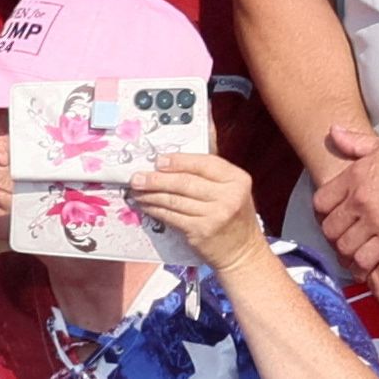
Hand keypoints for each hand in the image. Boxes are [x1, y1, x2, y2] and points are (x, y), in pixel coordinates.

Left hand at [129, 154, 264, 276]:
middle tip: (136, 178)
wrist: (242, 250)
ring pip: (175, 200)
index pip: (205, 163)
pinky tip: (146, 206)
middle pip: (185, 182)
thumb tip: (205, 129)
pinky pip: (172, 216)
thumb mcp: (233, 188)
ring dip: (151, 195)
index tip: (158, 160)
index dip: (179, 161)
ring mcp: (215, 214)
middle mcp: (229, 195)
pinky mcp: (201, 231)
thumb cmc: (233, 214)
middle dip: (157, 179)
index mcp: (238, 179)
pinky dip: (155, 210)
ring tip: (136, 191)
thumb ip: (215, 166)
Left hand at [313, 127, 378, 273]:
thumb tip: (333, 130)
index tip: (335, 220)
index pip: (320, 203)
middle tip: (345, 241)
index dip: (324, 215)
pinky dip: (362, 267)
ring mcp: (374, 220)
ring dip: (347, 255)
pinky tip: (367, 267)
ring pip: (343, 247)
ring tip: (355, 257)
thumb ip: (355, 142)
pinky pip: (364, 260)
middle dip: (335, 237)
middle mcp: (359, 198)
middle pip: (329, 229)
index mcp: (354, 175)